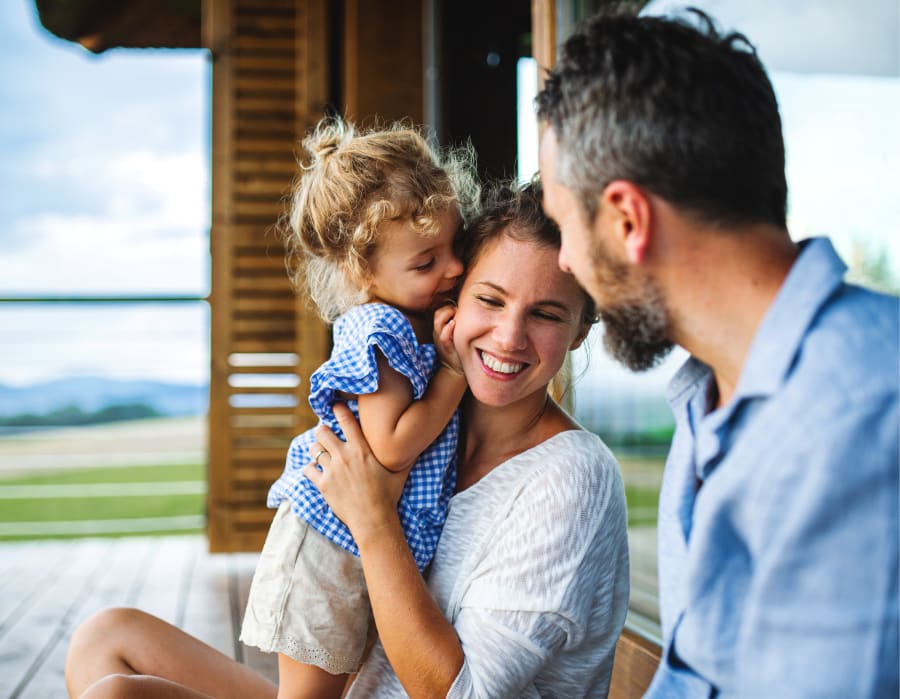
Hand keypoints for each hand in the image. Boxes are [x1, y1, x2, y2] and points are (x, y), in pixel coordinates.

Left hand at [303, 403, 407, 537]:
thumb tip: (417, 442)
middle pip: (322, 432)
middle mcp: (344, 456)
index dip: (338, 409)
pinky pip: (308, 470)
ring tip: (321, 452)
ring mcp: (332, 470)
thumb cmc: (389, 495)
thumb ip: (405, 455)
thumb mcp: (399, 472)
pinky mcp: (323, 485)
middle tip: (326, 434)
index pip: (345, 420)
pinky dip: (311, 469)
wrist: (374, 520)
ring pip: (314, 449)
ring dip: (317, 449)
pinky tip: (316, 471)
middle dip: (323, 430)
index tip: (335, 407)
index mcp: (362, 449)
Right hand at [433, 304, 463, 376]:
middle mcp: (438, 332)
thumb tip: (468, 310)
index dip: (448, 306)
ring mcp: (440, 340)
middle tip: (458, 310)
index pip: (440, 310)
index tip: (458, 308)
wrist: (455, 368)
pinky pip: (443, 336)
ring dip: (447, 315)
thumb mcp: (455, 334)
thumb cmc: (458, 349)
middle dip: (447, 309)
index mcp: (440, 328)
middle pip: (438, 313)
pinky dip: (447, 329)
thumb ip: (458, 323)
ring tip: (456, 315)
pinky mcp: (446, 347)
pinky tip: (453, 324)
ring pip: (438, 322)